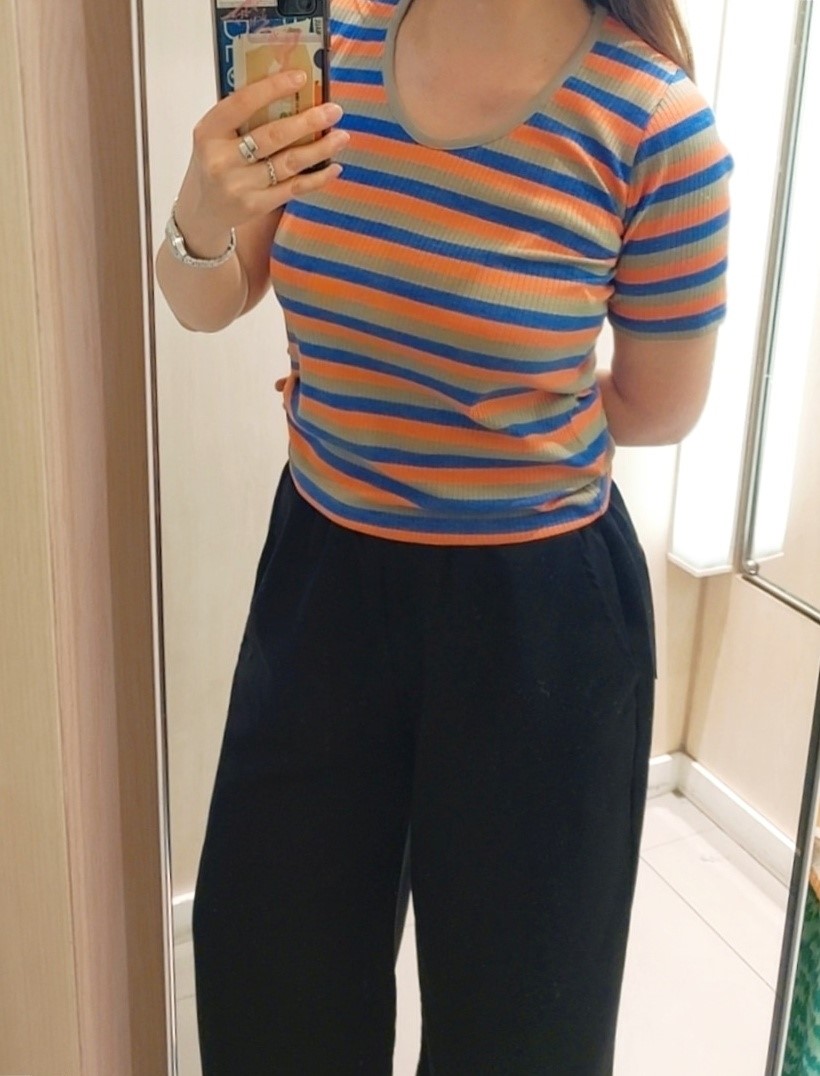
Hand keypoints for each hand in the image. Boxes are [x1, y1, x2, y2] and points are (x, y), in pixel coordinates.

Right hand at [174, 70, 347, 253]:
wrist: (201, 212)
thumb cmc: (215, 163)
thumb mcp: (215, 137)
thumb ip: (241, 119)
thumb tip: (291, 96)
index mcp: (209, 132)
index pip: (242, 103)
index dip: (272, 88)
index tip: (301, 78)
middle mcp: (222, 159)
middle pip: (272, 136)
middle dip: (308, 122)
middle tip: (334, 110)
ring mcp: (240, 185)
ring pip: (288, 163)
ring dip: (320, 149)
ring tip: (341, 137)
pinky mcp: (256, 205)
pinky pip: (293, 189)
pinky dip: (317, 178)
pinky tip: (334, 167)